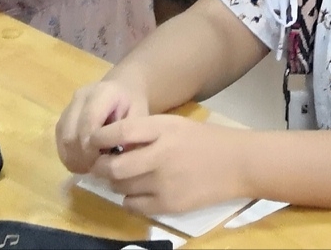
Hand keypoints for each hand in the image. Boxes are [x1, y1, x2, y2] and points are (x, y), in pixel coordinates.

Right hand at [57, 80, 149, 173]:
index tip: (103, 164)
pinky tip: (81, 163)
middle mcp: (82, 96)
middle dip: (81, 156)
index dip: (92, 147)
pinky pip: (59, 138)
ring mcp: (69, 105)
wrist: (122, 89)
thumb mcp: (141, 116)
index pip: (89, 122)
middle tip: (95, 170)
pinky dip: (67, 154)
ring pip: (62, 136)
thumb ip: (132, 135)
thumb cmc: (133, 105)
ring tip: (88, 168)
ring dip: (73, 157)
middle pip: (71, 132)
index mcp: (103, 92)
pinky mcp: (63, 116)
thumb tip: (120, 159)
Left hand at [86, 114, 251, 215]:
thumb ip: (145, 131)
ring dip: (116, 183)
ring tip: (123, 176)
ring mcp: (165, 183)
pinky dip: (128, 199)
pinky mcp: (169, 205)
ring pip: (121, 187)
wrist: (237, 164)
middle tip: (101, 164)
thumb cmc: (204, 140)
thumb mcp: (174, 124)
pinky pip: (133, 205)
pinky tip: (137, 191)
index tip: (93, 140)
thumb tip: (111, 143)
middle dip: (101, 167)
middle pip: (115, 166)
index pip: (121, 131)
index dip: (100, 137)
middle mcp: (162, 155)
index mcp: (164, 129)